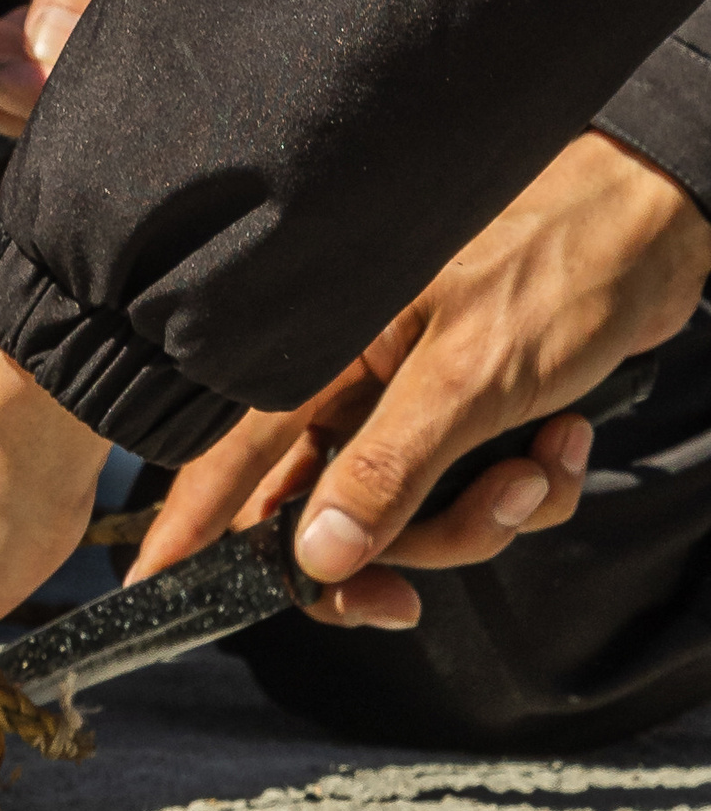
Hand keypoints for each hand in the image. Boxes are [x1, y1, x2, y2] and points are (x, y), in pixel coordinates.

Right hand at [138, 131, 710, 624]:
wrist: (656, 215)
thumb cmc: (557, 265)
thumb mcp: (469, 378)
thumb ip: (385, 471)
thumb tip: (314, 557)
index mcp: (319, 359)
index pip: (230, 461)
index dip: (191, 527)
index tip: (153, 585)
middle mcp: (351, 386)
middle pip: (329, 516)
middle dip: (399, 551)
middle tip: (415, 596)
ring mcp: (410, 404)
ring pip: (415, 517)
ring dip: (487, 514)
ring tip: (541, 462)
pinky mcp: (467, 414)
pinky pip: (478, 494)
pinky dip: (529, 485)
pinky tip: (562, 437)